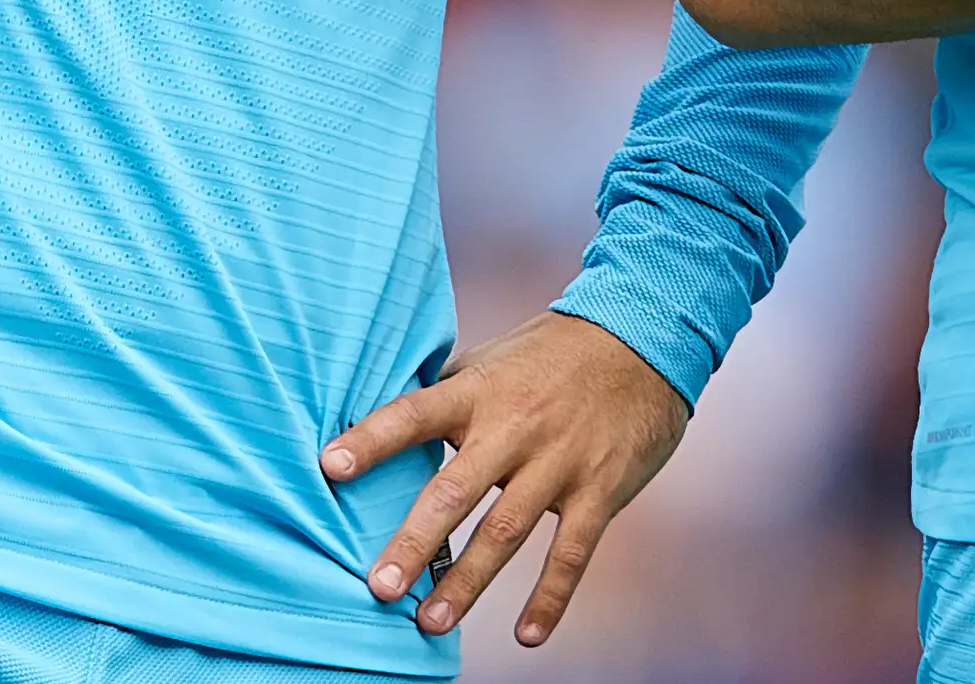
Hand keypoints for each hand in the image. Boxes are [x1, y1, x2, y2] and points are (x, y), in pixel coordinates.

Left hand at [323, 311, 688, 648]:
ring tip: (430, 624)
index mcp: (479, 392)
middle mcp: (514, 427)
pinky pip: (571, 552)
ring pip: (505, 531)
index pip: (415, 414)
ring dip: (467, 582)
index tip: (330, 466)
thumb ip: (445, 395)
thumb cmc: (552, 353)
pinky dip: (550, 597)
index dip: (373, 439)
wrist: (644, 339)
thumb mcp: (492, 360)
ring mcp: (559, 462)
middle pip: (455, 490)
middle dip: (416, 543)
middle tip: (380, 587)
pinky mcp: (600, 490)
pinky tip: (527, 635)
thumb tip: (380, 423)